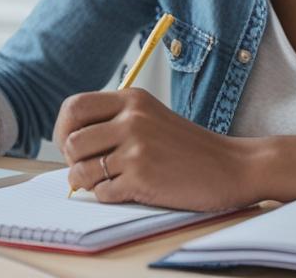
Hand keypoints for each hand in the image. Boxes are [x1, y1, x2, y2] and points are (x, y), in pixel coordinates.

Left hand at [54, 88, 252, 210]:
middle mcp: (132, 118)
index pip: (73, 107)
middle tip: (89, 168)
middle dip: (73, 161)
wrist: (231, 166)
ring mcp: (137, 147)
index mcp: (132, 99)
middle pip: (71, 142)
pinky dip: (109, 196)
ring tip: (107, 181)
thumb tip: (70, 144)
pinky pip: (102, 193)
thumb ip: (114, 121)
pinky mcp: (143, 176)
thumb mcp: (151, 117)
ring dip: (87, 183)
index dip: (63, 130)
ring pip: (81, 170)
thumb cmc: (189, 147)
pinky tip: (128, 191)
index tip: (71, 145)